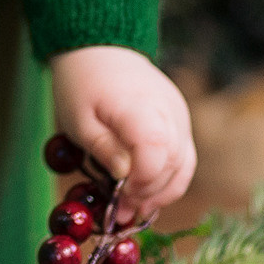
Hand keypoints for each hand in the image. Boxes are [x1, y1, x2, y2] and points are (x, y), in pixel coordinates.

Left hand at [48, 46, 194, 223]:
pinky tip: (145, 192)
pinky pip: (183, 157)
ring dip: (161, 193)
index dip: (142, 181)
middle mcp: (170, 112)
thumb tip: (125, 176)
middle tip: (121, 213)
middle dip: (149, 195)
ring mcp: (180, 116)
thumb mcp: (78, 120)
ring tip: (132, 209)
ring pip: (184, 166)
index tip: (119, 195)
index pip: (156, 152)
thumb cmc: (82, 85)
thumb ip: (104, 147)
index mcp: (141, 108)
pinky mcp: (180, 121)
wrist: (100, 49)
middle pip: (174, 165)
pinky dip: (167, 178)